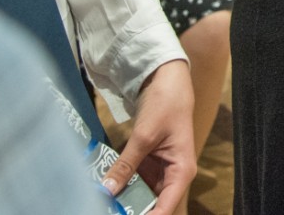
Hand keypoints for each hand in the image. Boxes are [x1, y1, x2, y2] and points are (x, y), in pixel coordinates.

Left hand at [102, 59, 194, 209]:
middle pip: (153, 205)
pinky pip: (134, 182)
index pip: (165, 208)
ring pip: (141, 195)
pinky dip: (120, 187)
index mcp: (182, 171)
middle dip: (131, 210)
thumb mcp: (143, 136)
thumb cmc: (165, 105)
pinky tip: (104, 190)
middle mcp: (173, 175)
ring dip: (123, 200)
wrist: (167, 81)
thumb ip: (125, 165)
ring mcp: (160, 170)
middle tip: (106, 210)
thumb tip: (105, 191)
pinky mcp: (149, 164)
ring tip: (102, 203)